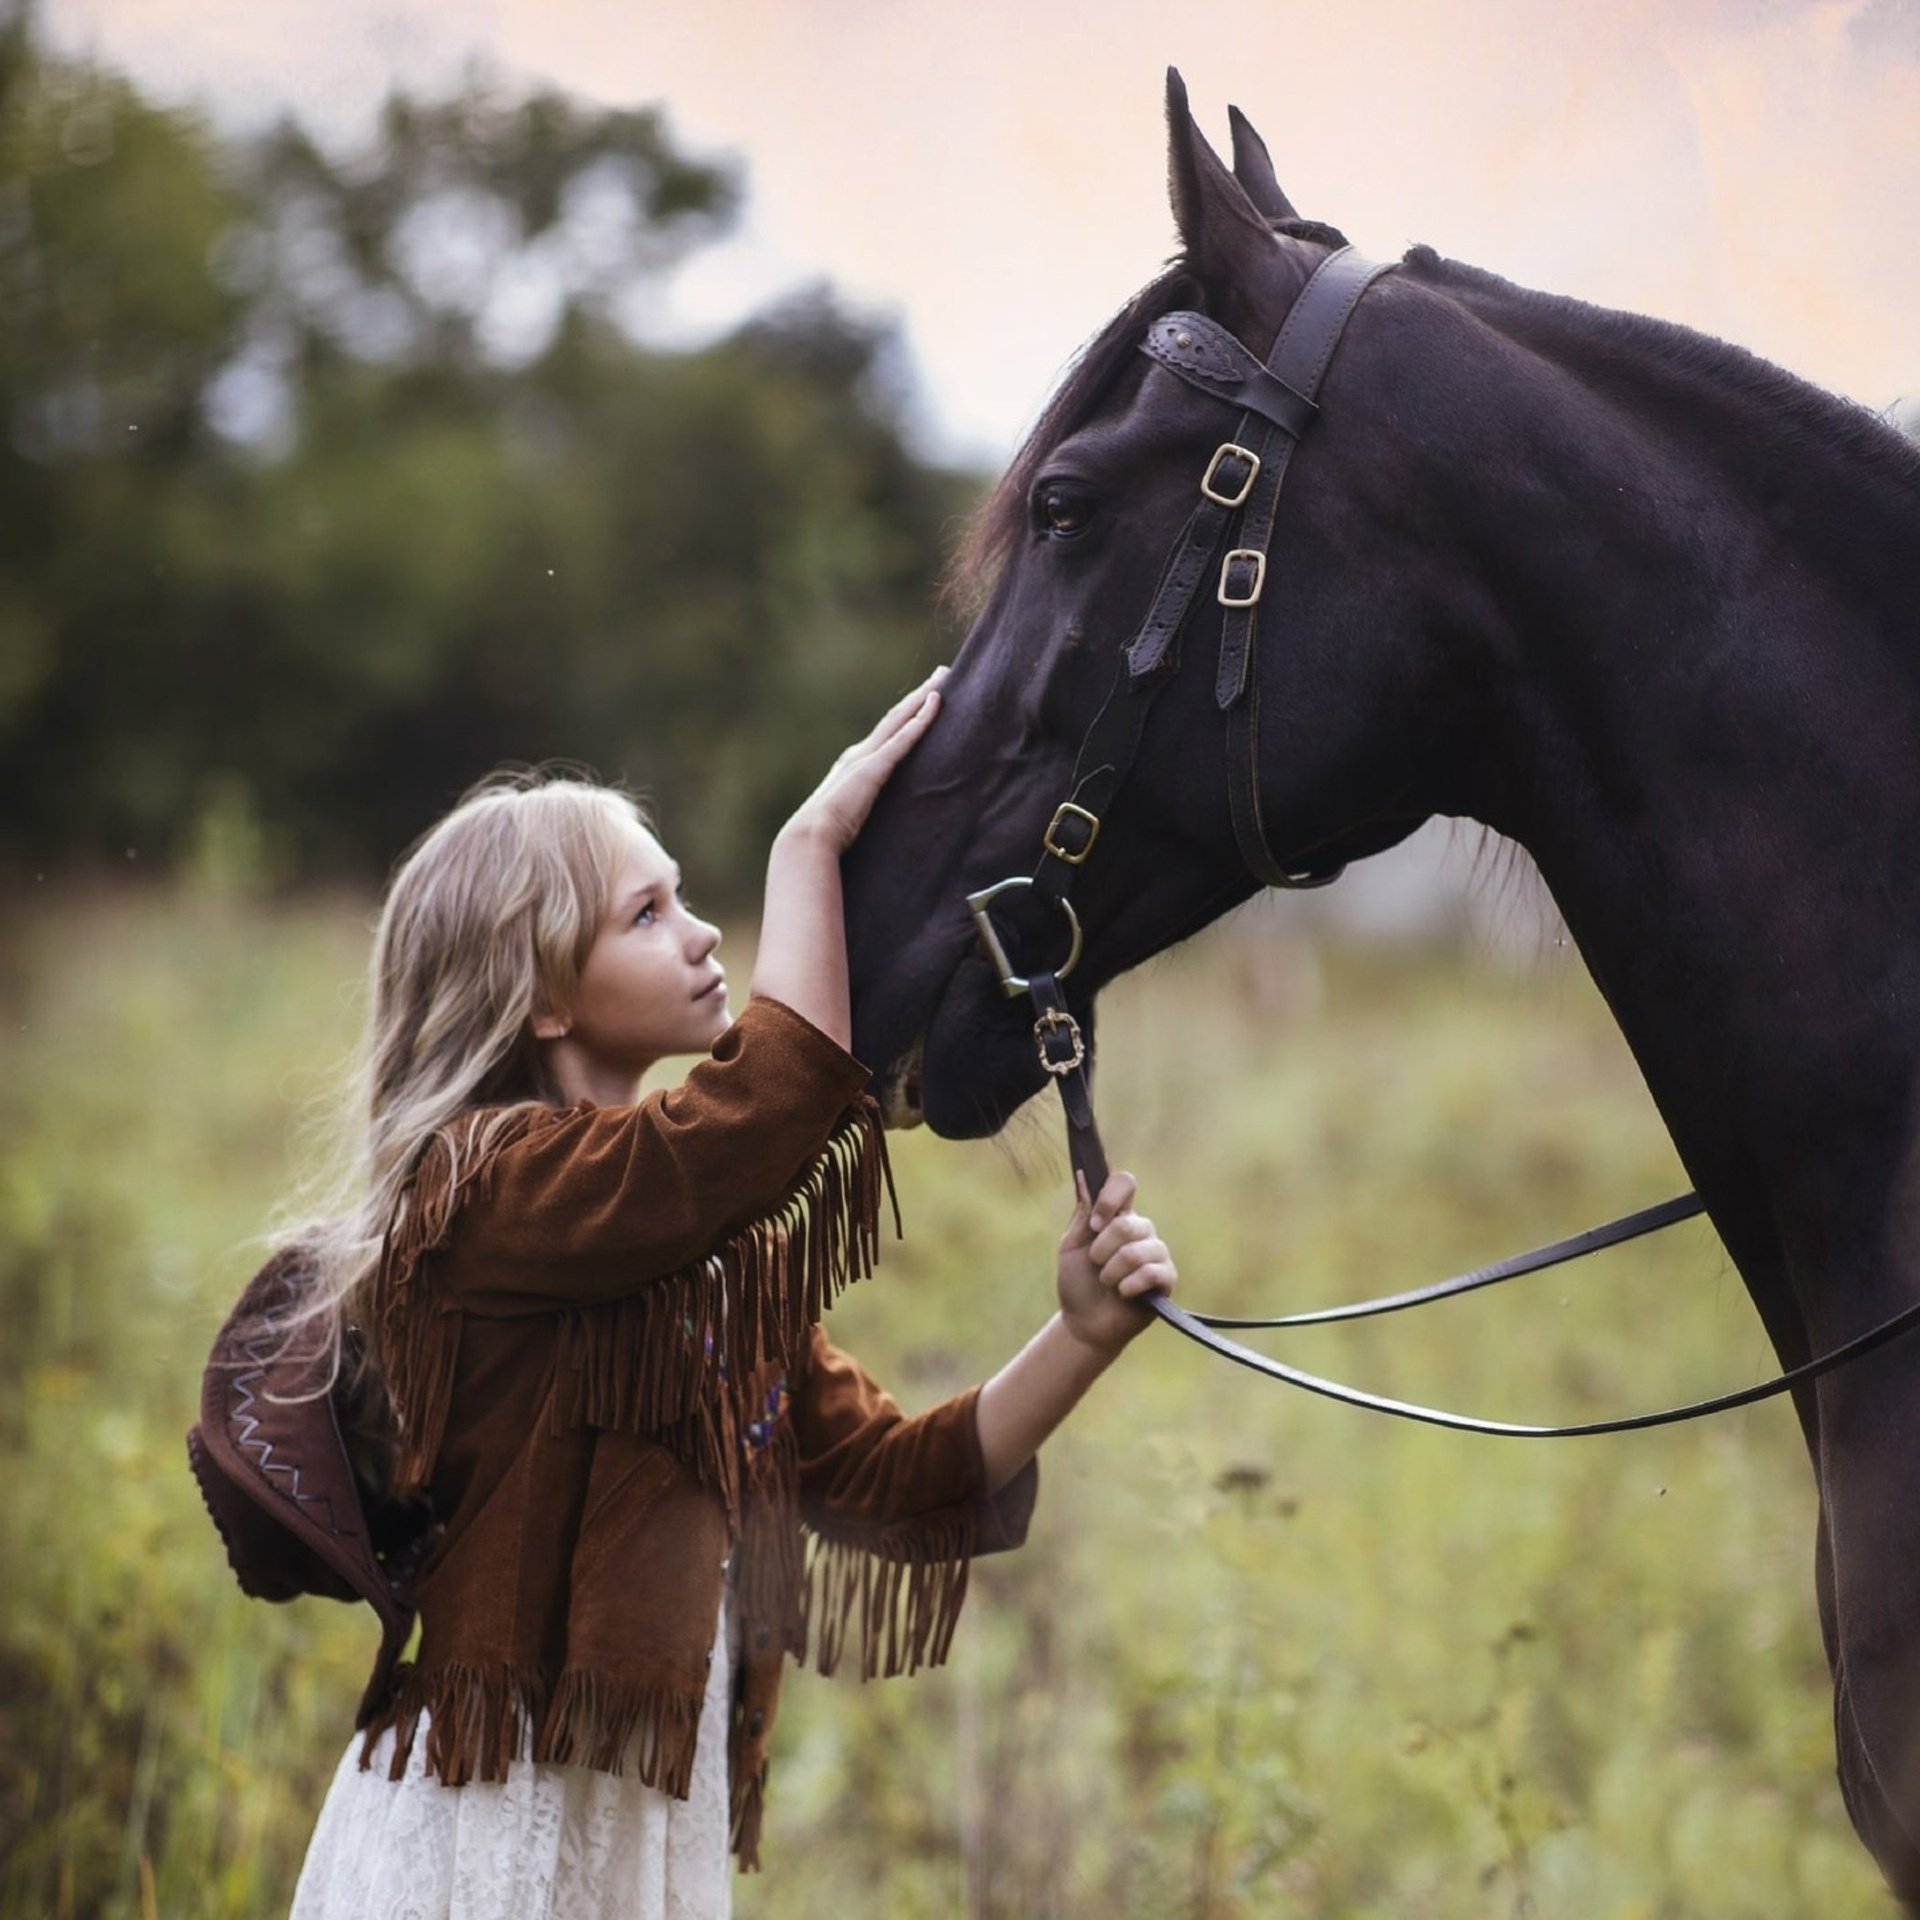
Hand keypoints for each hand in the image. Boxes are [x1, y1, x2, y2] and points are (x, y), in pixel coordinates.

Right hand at [781, 667, 945, 855]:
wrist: (810, 836)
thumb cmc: (824, 836)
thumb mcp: (846, 819)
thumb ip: (858, 812)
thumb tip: (865, 822)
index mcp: (853, 766)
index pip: (886, 735)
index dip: (905, 716)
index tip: (921, 700)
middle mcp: (859, 754)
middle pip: (895, 717)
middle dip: (918, 695)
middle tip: (940, 674)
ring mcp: (867, 758)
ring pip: (900, 719)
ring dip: (922, 697)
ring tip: (943, 677)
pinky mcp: (874, 767)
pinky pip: (904, 738)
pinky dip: (920, 719)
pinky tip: (935, 703)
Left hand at [1056, 1170, 1176, 1356]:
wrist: (1084, 1323)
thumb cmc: (1078, 1283)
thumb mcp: (1072, 1245)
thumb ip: (1083, 1213)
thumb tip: (1082, 1175)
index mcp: (1118, 1217)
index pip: (1125, 1184)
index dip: (1110, 1196)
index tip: (1095, 1222)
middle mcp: (1141, 1231)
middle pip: (1128, 1223)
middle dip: (1102, 1248)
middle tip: (1095, 1264)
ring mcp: (1156, 1254)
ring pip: (1137, 1250)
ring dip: (1112, 1271)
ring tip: (1107, 1283)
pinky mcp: (1166, 1279)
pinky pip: (1152, 1272)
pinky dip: (1129, 1285)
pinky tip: (1123, 1294)